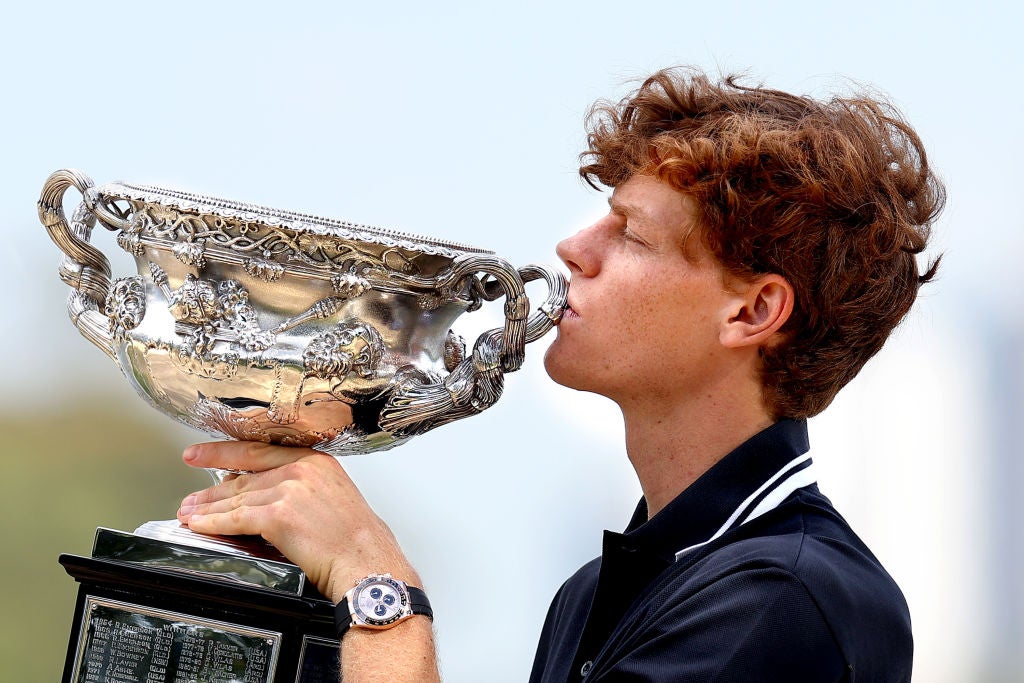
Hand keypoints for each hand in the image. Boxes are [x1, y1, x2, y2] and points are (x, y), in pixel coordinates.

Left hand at [176, 441, 419, 602]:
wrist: (367, 560)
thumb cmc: (357, 539)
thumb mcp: (334, 496)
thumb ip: (303, 487)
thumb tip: (269, 493)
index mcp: (316, 460)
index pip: (260, 449)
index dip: (224, 452)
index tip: (201, 454)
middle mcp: (301, 469)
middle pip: (243, 475)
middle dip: (210, 488)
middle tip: (190, 496)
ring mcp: (289, 490)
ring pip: (236, 497)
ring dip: (207, 508)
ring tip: (190, 513)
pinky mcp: (278, 515)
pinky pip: (236, 518)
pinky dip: (213, 522)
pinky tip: (201, 525)